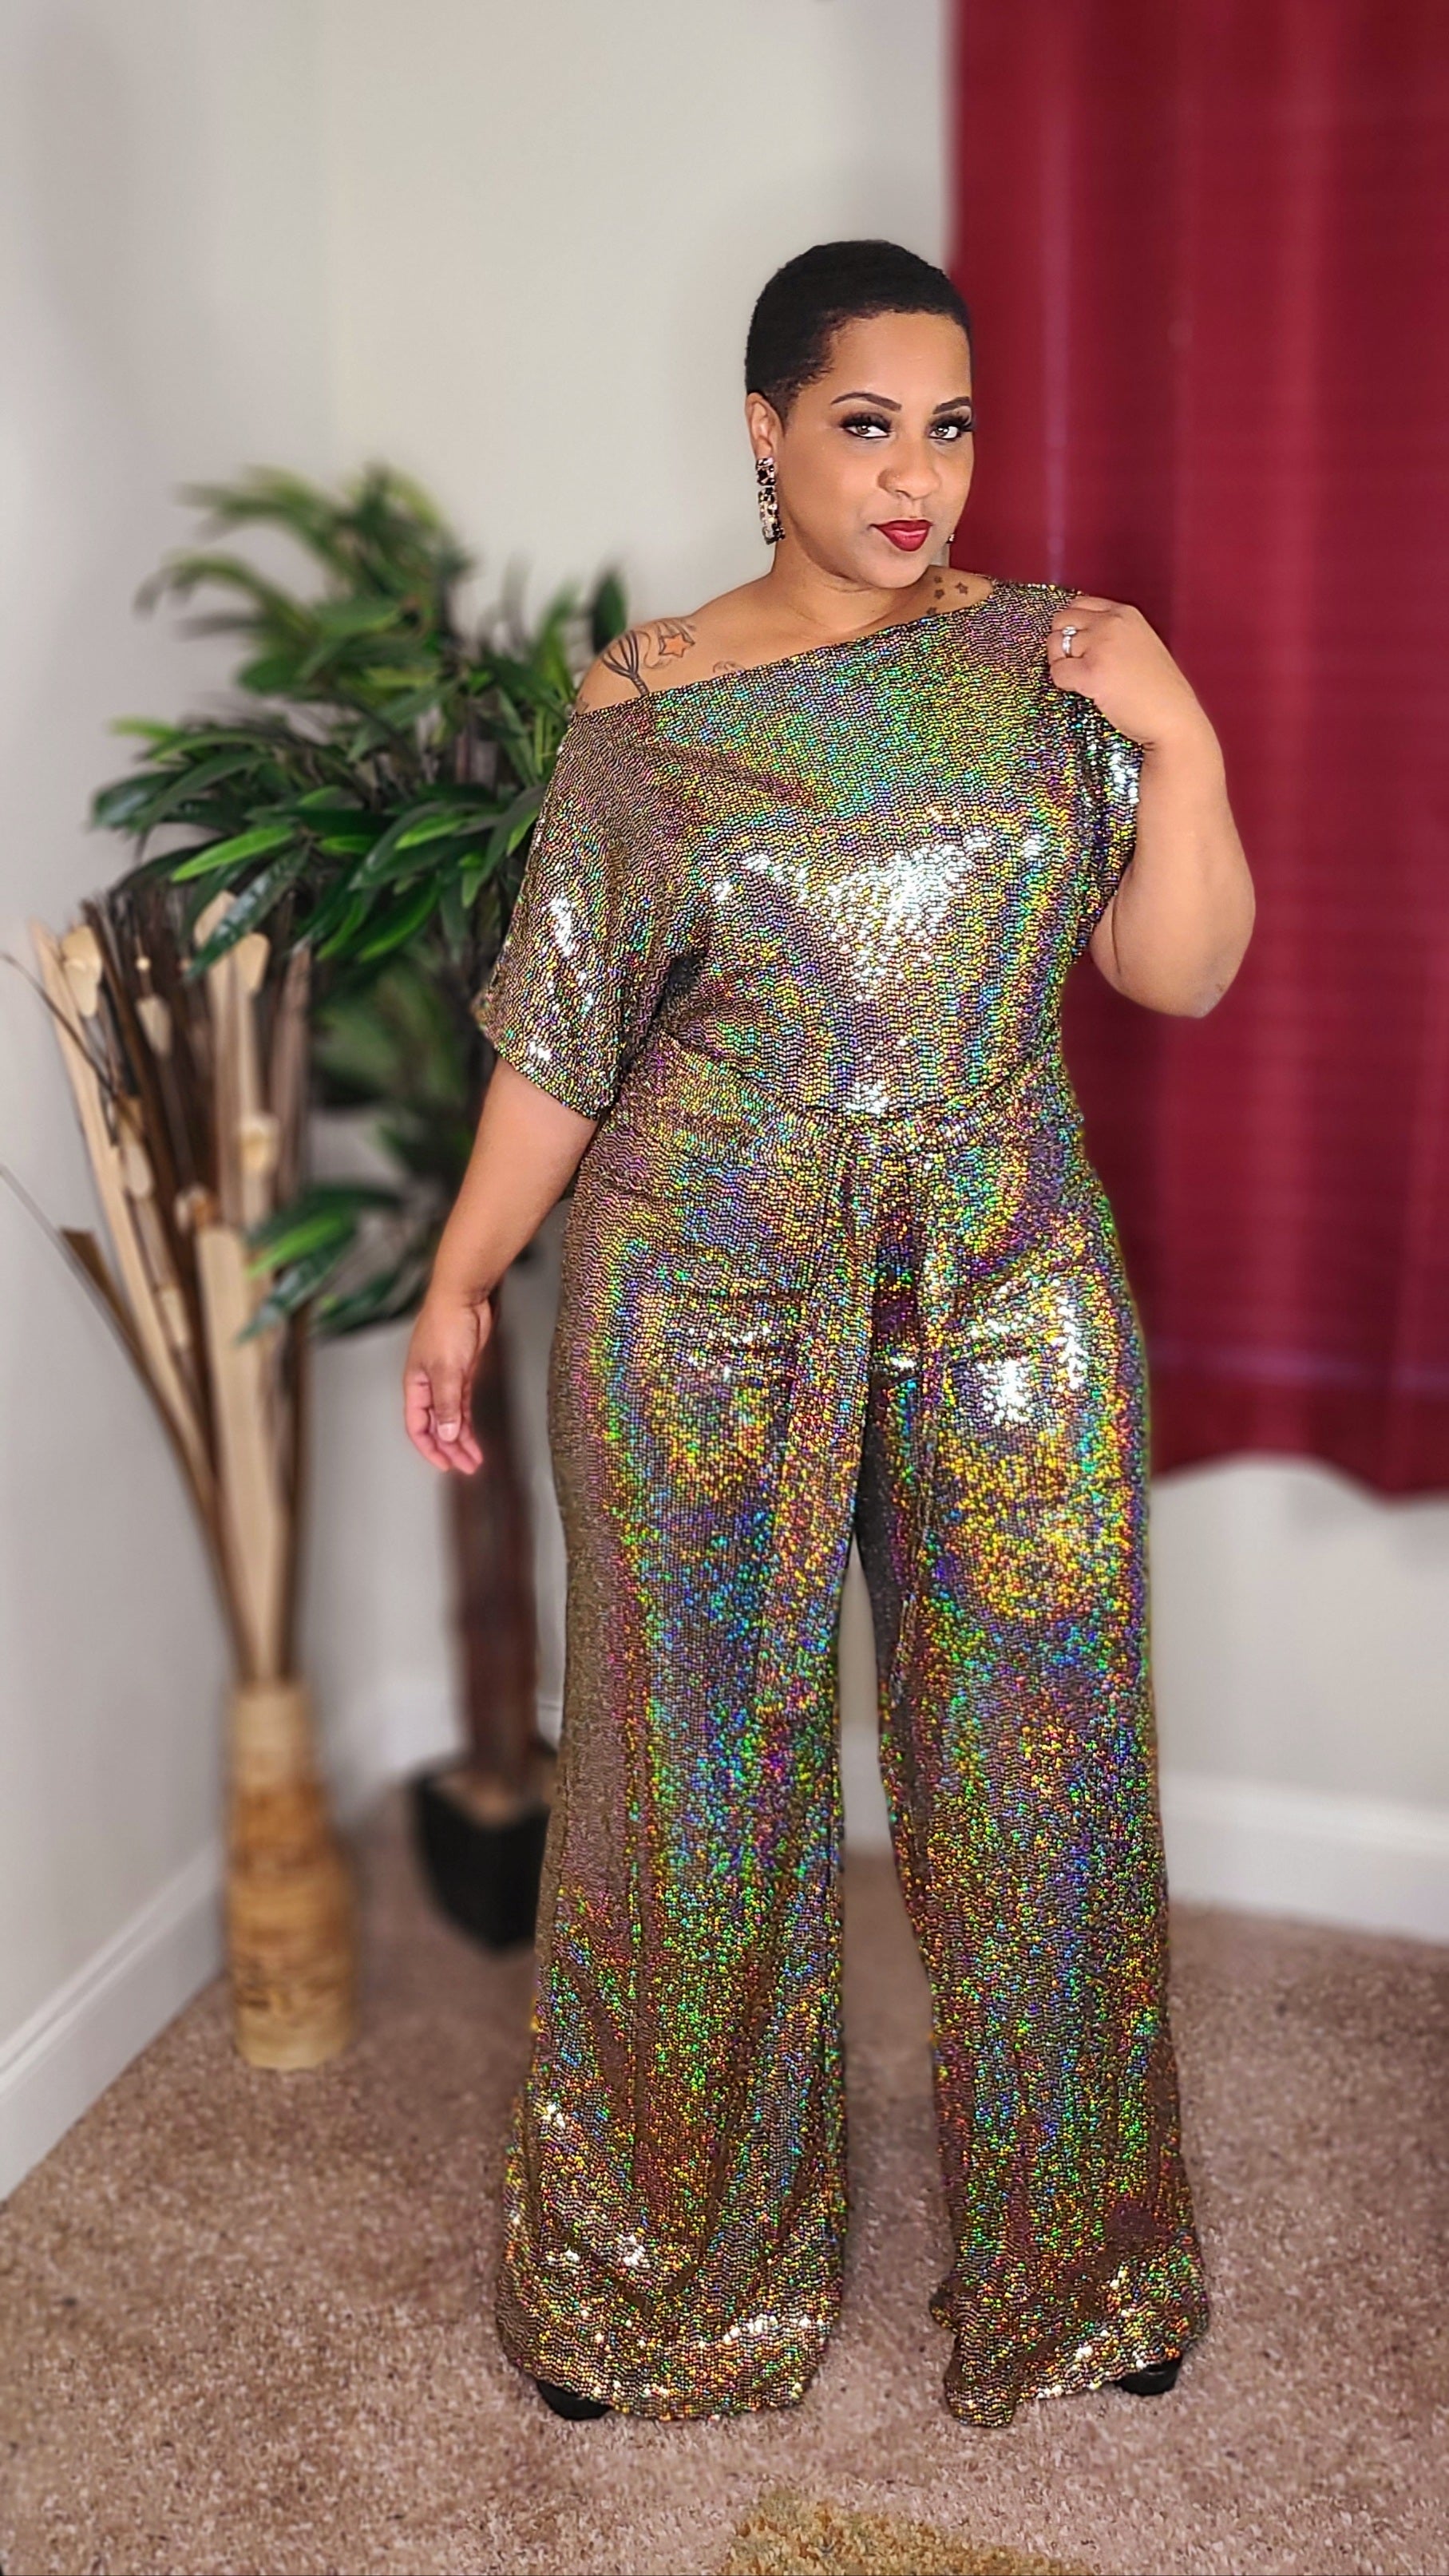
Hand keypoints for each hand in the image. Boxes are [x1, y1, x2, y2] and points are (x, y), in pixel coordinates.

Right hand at [403, 1290, 490, 1473]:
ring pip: (451, 1418)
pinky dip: (468, 1422)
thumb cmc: (447, 1324)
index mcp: (415, 1385)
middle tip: (466, 1467)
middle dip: (450, 1449)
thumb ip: (447, 1404)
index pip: (417, 1426)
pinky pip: (462, 1405)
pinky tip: (474, 1436)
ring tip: (474, 1460)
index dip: (429, 1448)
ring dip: (461, 1439)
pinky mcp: (463, 1373)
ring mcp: (446, 1380)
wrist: (466, 1296)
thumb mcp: (447, 1369)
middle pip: (436, 1426)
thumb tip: (447, 1434)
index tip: (445, 1465)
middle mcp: (428, 1386)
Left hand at [1046, 594, 1209, 752]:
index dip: (1072, 625)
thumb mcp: (1140, 644)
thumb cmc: (1159, 690)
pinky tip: (1085, 692)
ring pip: (1057, 644)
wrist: (1172, 717)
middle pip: (1063, 619)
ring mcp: (1101, 645)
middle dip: (1061, 641)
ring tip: (1084, 680)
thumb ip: (1113, 634)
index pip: (1080, 603)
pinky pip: (1058, 672)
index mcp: (1125, 613)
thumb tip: (1076, 637)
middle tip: (1075, 664)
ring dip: (1061, 662)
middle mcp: (1112, 622)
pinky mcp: (1091, 672)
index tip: (1079, 645)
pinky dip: (1063, 684)